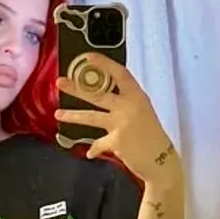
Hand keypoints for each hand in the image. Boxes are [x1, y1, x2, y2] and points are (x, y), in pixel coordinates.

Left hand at [55, 51, 181, 183]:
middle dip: (76, 88)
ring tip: (58, 114)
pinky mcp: (117, 142)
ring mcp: (122, 124)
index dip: (104, 64)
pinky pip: (98, 144)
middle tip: (60, 82)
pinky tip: (90, 153)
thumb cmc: (151, 136)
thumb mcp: (142, 113)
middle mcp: (129, 106)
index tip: (88, 57)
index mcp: (137, 96)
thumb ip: (124, 105)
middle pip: (98, 94)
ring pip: (91, 117)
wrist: (161, 161)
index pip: (120, 74)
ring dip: (73, 116)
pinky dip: (94, 149)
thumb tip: (101, 100)